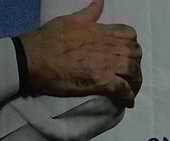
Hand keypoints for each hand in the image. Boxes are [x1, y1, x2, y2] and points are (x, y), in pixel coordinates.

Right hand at [18, 0, 141, 105]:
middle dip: (135, 65)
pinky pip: (123, 89)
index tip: (126, 54)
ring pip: (133, 72)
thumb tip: (99, 2)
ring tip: (131, 91)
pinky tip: (127, 101)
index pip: (130, 35)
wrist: (34, 57)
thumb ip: (89, 13)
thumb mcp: (71, 19)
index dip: (131, 46)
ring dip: (135, 82)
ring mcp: (106, 64)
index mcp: (104, 32)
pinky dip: (128, 95)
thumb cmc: (48, 39)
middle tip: (129, 75)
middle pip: (134, 55)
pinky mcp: (100, 82)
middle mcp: (109, 47)